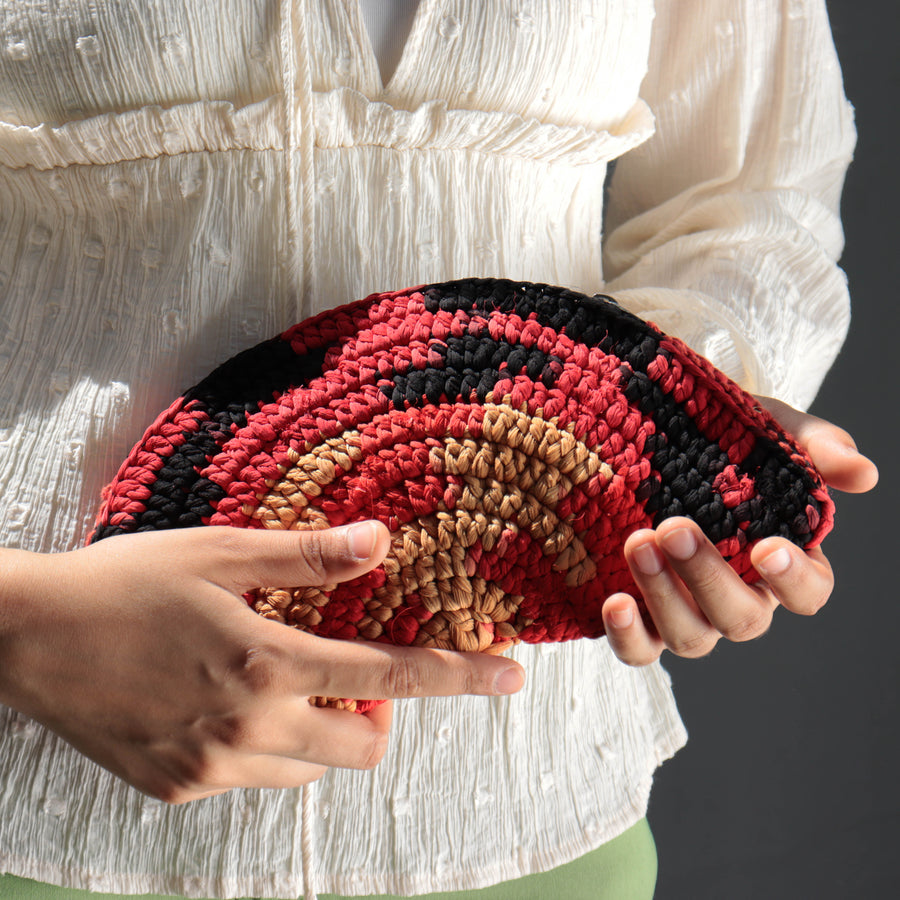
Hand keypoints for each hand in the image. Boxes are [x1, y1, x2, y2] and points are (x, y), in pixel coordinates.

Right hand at [0, 522, 524, 803]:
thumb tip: (381, 541)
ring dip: (324, 732)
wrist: (25, 637)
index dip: (460, 677)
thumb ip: (307, 555)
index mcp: (266, 664)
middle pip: (364, 747)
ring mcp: (210, 768)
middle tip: (356, 673)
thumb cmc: (125, 581)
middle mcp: (247, 728)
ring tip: (287, 681)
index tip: (512, 678)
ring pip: (310, 768)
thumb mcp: (219, 551)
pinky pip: (254, 776)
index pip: (391, 677)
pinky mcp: (177, 790)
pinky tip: (231, 702)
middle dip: (382, 717)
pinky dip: (270, 745)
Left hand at [600, 396, 878, 664]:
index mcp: (780, 560)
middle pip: (741, 618)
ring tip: (637, 544)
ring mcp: (687, 612)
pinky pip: (639, 650)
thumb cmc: (721, 440)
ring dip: (663, 598)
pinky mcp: (640, 618)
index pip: (808, 591)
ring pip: (690, 637)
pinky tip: (613, 602)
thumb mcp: (765, 430)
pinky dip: (627, 636)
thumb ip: (812, 447)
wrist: (649, 433)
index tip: (766, 546)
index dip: (793, 578)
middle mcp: (738, 596)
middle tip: (673, 529)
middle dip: (708, 578)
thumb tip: (862, 473)